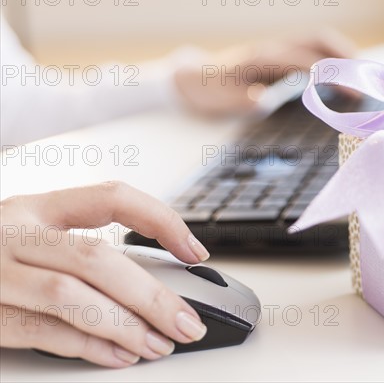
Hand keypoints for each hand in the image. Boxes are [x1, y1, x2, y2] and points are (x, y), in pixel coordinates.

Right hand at [0, 182, 209, 367]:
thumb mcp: (34, 238)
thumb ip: (83, 251)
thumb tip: (154, 285)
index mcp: (36, 207)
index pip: (113, 197)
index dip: (161, 220)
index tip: (196, 250)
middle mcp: (13, 232)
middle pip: (97, 257)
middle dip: (151, 294)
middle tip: (188, 321)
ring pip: (71, 296)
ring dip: (125, 325)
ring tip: (160, 344)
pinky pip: (41, 331)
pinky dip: (88, 346)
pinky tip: (120, 355)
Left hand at [174, 29, 355, 115]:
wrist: (194, 77)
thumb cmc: (209, 90)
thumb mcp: (221, 99)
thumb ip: (242, 100)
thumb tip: (263, 99)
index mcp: (263, 57)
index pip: (305, 60)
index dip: (330, 73)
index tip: (352, 90)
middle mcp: (274, 48)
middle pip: (318, 41)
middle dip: (345, 57)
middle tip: (367, 80)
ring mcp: (277, 50)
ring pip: (317, 42)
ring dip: (341, 54)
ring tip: (362, 76)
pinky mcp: (279, 56)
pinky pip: (311, 50)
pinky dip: (331, 57)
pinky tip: (342, 74)